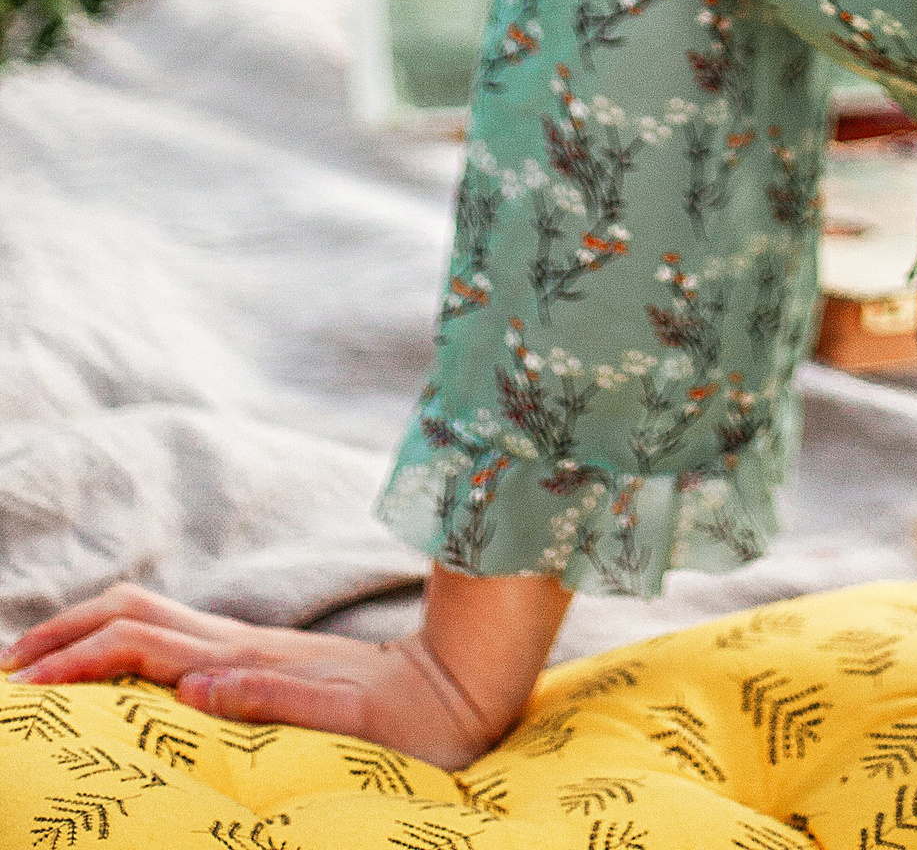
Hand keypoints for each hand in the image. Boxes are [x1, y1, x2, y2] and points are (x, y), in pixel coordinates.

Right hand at [3, 583, 500, 769]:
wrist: (455, 689)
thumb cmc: (399, 718)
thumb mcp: (338, 715)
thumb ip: (270, 694)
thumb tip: (196, 684)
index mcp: (242, 658)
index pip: (136, 642)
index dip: (75, 655)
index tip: (22, 681)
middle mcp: (237, 645)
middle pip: (131, 615)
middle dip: (63, 634)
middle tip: (7, 671)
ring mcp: (247, 648)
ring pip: (148, 621)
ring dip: (86, 635)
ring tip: (36, 667)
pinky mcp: (261, 661)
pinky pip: (170, 645)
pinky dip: (120, 649)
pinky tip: (109, 672)